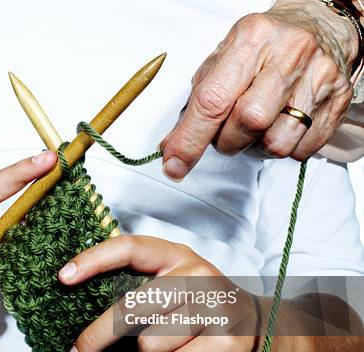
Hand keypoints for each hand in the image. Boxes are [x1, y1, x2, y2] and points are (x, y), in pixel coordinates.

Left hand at [57, 236, 273, 351]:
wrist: (266, 333)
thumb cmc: (204, 310)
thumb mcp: (177, 285)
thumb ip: (141, 287)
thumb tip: (83, 303)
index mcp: (177, 256)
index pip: (130, 248)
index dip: (93, 260)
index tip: (62, 277)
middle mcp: (196, 275)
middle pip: (129, 309)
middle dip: (97, 337)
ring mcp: (214, 308)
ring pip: (148, 345)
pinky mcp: (226, 343)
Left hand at [160, 0, 358, 180]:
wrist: (319, 27)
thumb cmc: (262, 48)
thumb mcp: (222, 61)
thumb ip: (196, 104)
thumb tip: (173, 147)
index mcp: (252, 39)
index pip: (213, 100)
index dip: (189, 139)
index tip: (174, 164)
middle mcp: (289, 54)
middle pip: (248, 122)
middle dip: (226, 140)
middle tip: (225, 130)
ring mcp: (319, 77)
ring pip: (276, 143)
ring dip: (255, 147)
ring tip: (256, 126)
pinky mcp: (339, 101)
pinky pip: (301, 150)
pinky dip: (282, 147)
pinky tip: (280, 124)